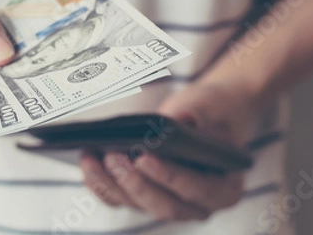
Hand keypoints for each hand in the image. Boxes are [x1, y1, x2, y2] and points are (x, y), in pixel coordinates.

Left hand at [80, 82, 258, 220]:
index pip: (197, 189)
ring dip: (111, 183)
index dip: (170, 176)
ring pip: (137, 204)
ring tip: (91, 157)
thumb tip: (182, 120)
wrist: (206, 115)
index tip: (144, 157)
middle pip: (164, 205)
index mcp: (224, 188)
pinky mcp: (143, 197)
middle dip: (134, 183)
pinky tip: (88, 162)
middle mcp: (196, 205)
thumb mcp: (211, 106)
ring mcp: (167, 204)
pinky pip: (119, 198)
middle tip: (113, 157)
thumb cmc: (212, 112)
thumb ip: (199, 114)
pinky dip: (101, 183)